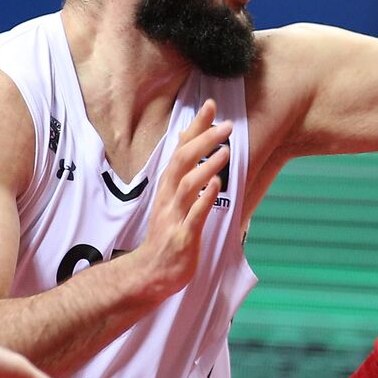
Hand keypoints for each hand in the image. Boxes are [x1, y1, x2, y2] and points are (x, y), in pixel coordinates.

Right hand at [133, 99, 232, 301]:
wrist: (151, 272)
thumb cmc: (167, 234)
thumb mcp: (173, 198)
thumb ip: (183, 171)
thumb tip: (189, 141)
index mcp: (168, 186)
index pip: (180, 149)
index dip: (195, 127)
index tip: (210, 105)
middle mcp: (169, 197)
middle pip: (181, 161)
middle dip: (202, 140)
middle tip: (226, 125)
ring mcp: (174, 216)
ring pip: (187, 185)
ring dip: (205, 166)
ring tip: (224, 150)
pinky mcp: (182, 236)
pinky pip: (194, 215)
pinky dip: (204, 199)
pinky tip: (216, 184)